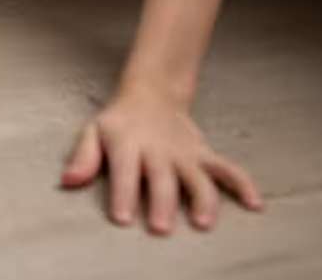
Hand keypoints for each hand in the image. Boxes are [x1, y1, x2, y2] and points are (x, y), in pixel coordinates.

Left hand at [61, 83, 262, 233]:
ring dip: (203, 198)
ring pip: (198, 176)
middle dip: (161, 203)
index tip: (122, 218)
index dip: (122, 193)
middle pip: (161, 178)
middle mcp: (157, 149)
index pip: (123, 170)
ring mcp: (184, 152)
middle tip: (161, 228)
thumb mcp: (92, 132)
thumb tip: (67, 182)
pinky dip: (242, 184)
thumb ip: (82, 158)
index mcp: (126, 143)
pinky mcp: (204, 154)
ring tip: (204, 222)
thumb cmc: (117, 123)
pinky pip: (227, 168)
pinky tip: (255, 203)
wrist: (151, 93)